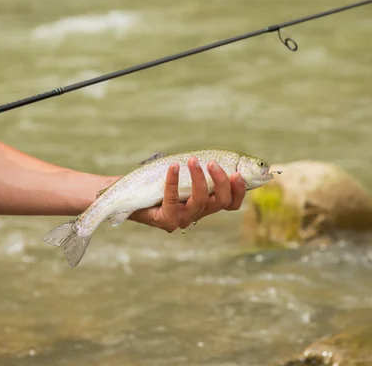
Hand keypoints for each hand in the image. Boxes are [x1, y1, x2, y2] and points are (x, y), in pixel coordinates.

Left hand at [130, 157, 245, 232]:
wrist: (132, 198)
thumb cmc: (159, 182)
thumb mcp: (182, 174)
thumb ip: (197, 168)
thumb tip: (209, 151)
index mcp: (206, 204)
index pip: (231, 204)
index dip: (239, 191)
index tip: (238, 174)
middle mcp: (197, 214)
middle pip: (221, 202)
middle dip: (221, 181)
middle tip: (213, 162)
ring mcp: (183, 219)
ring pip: (200, 200)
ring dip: (199, 178)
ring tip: (193, 160)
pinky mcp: (167, 220)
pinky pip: (173, 200)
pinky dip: (173, 181)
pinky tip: (173, 167)